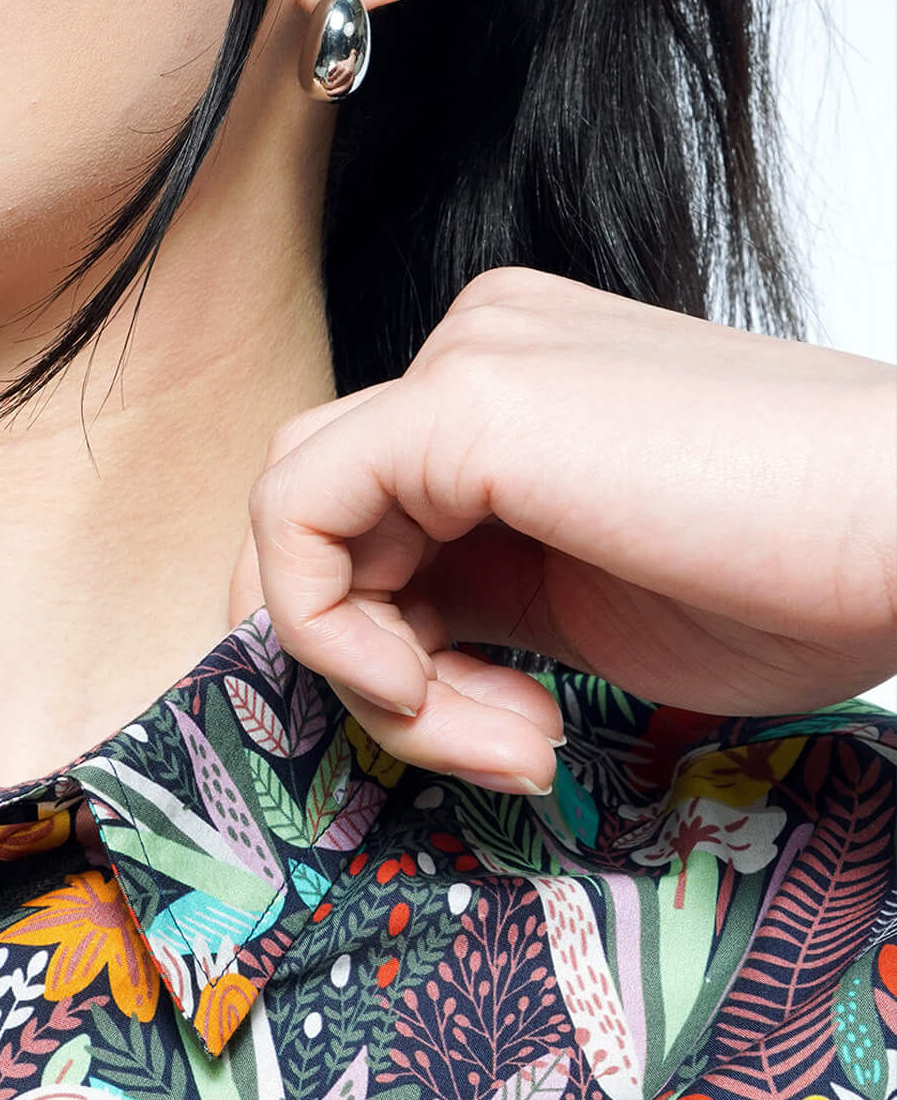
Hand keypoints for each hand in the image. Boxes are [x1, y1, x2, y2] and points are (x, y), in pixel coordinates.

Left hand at [231, 268, 896, 792]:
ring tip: (512, 738)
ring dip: (371, 673)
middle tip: (504, 751)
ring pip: (297, 525)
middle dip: (376, 670)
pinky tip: (439, 695)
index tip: (506, 740)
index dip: (396, 656)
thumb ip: (476, 607)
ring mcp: (466, 359)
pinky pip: (297, 517)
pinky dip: (331, 631)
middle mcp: (478, 347)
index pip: (364, 520)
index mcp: (514, 385)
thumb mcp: (589, 604)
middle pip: (321, 523)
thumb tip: (384, 662)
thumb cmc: (803, 575)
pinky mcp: (458, 399)